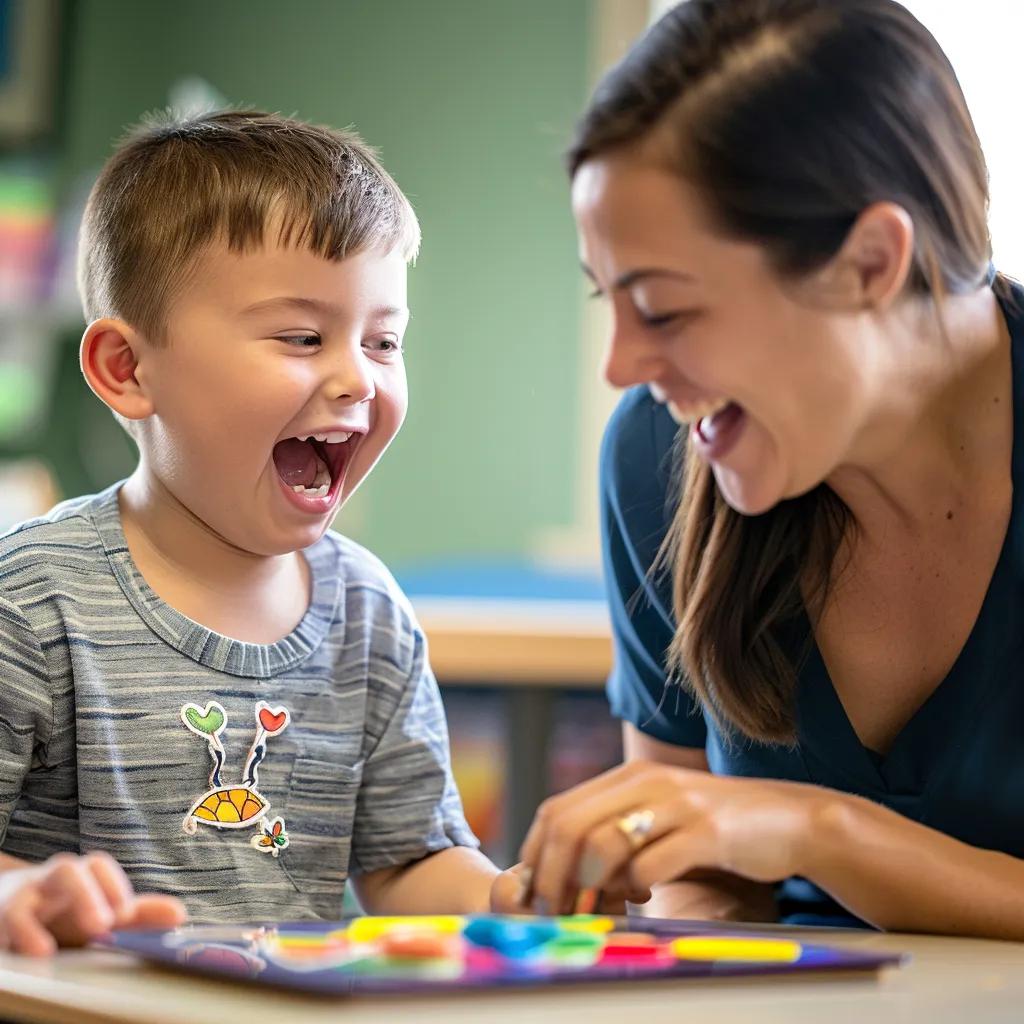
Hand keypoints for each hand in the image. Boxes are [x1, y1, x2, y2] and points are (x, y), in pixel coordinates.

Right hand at [0, 852, 187, 956]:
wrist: (9, 907)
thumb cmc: (65, 910)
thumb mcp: (100, 911)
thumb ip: (139, 915)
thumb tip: (181, 915)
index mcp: (81, 875)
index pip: (98, 866)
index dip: (113, 886)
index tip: (126, 913)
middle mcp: (52, 879)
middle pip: (69, 870)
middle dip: (87, 894)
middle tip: (104, 924)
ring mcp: (24, 897)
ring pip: (29, 895)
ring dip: (43, 918)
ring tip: (69, 939)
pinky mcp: (2, 918)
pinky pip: (11, 921)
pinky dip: (24, 935)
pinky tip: (38, 953)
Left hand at [520, 760, 819, 916]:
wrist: (790, 819)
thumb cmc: (717, 826)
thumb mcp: (661, 815)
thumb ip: (618, 832)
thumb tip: (563, 874)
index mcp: (628, 775)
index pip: (557, 809)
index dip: (535, 854)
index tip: (534, 892)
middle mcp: (646, 780)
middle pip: (569, 826)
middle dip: (552, 877)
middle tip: (556, 912)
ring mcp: (676, 803)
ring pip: (602, 845)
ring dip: (590, 887)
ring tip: (602, 905)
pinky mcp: (706, 831)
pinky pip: (649, 865)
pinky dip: (635, 890)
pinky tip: (646, 897)